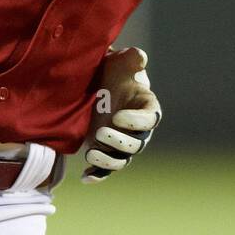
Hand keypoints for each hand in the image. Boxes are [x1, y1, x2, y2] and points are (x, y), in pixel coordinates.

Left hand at [82, 45, 161, 183]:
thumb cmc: (114, 72)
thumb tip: (140, 57)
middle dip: (119, 142)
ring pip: (121, 160)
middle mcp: (138, 130)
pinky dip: (97, 174)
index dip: (135, 122)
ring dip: (108, 161)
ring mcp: (122, 143)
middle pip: (136, 144)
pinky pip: (105, 169)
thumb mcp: (121, 61)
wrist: (97, 85)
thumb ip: (132, 58)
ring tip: (91, 153)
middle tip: (101, 132)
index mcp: (147, 108)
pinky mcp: (106, 152)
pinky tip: (85, 177)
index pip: (149, 119)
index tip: (118, 117)